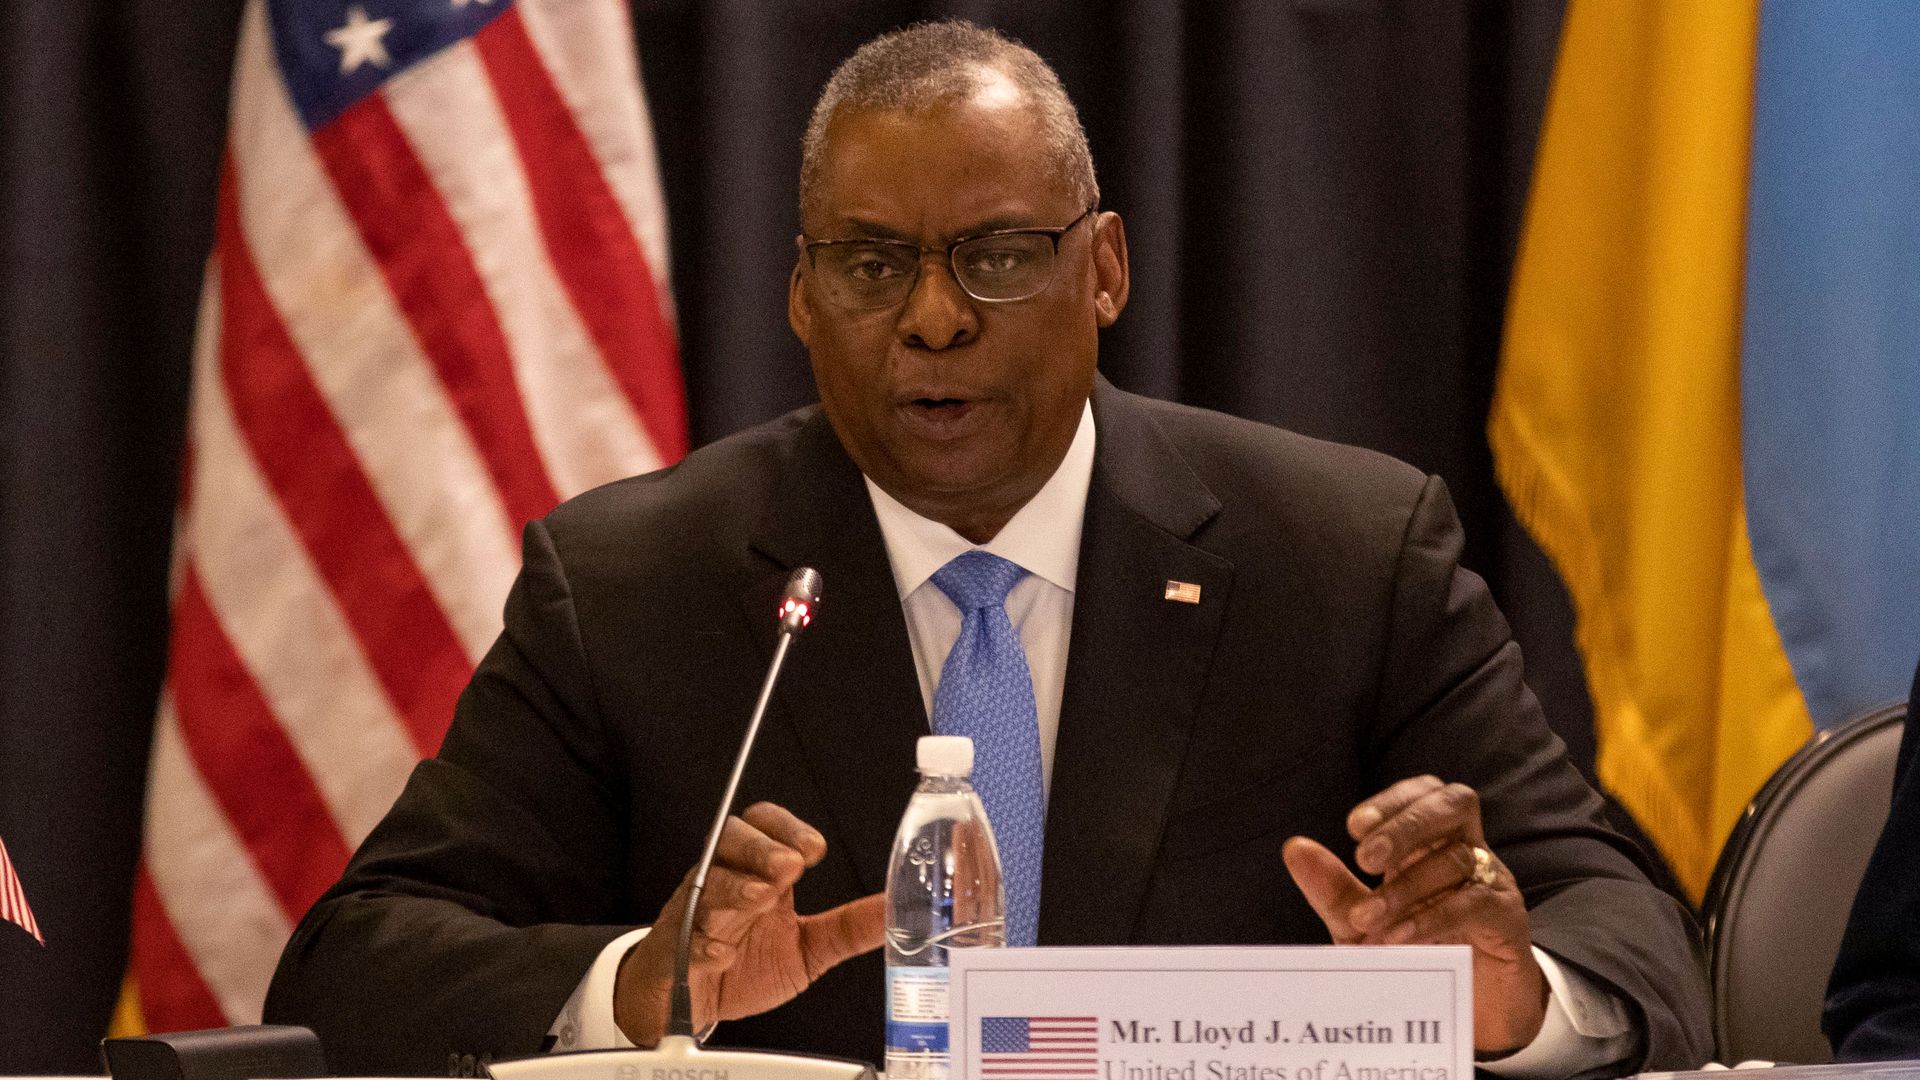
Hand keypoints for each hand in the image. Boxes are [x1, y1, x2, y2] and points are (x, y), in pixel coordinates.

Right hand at [613, 801, 885, 1045]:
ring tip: (760, 898)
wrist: (691, 1005)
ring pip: (706, 884)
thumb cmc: (744, 966)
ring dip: (734, 887)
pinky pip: (681, 938)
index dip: (787, 829)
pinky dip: (702, 944)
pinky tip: (722, 952)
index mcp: (758, 875)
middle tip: (789, 867)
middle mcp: (725, 883)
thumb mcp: (808, 948)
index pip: (765, 825)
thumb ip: (849, 927)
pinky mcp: (673, 952)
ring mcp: (695, 914)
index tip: (815, 850)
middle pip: (732, 840)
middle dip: (761, 849)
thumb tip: (894, 907)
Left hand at [1282, 776, 1546, 1055]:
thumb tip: (1294, 847)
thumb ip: (1332, 886)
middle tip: (1364, 860)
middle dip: (1406, 825)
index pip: (1424, 792)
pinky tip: (1400, 936)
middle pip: (1453, 805)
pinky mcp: (1507, 916)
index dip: (1392, 801)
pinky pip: (1474, 902)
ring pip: (1455, 860)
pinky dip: (1432, 917)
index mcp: (1432, 839)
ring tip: (1368, 920)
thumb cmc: (1415, 950)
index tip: (1352, 828)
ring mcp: (1492, 879)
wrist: (1470, 1007)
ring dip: (1405, 888)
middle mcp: (1467, 848)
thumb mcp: (1364, 921)